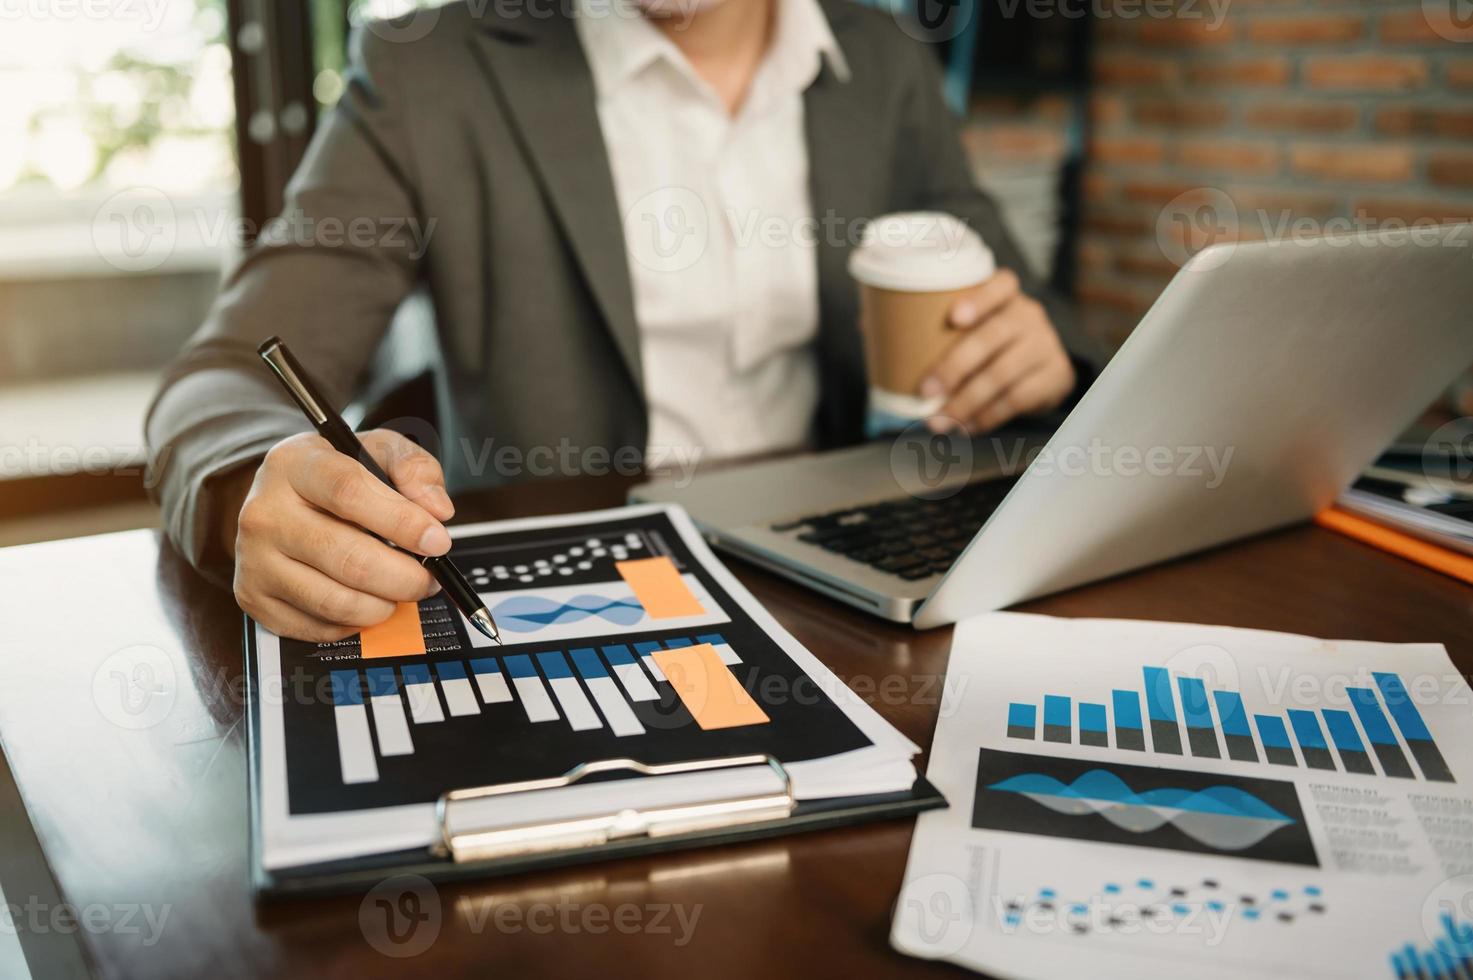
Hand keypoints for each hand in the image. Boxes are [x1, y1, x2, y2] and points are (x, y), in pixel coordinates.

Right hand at [229, 429, 455, 641]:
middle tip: (430, 578)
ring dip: (385, 605)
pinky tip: (368, 601)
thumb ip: (414, 468)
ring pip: (335, 601)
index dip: (402, 522)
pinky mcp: (255, 599)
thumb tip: (437, 510)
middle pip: (347, 558)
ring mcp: (254, 560)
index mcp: (295, 465)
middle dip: (404, 577)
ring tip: (403, 590)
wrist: (278, 501)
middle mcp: (264, 513)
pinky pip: (319, 628)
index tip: (438, 541)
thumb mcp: (377, 452)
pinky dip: (357, 623)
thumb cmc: (337, 477)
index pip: (349, 492)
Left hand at [918, 269, 1075, 433]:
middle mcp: (1029, 316)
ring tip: (940, 421)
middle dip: (955, 367)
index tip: (954, 318)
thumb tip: (875, 329)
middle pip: (993, 336)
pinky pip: (1018, 399)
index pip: (1001, 285)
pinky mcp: (1055, 376)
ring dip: (966, 402)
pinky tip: (966, 426)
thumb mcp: (974, 327)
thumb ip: (933, 324)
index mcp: (1006, 296)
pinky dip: (987, 416)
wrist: (1044, 372)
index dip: (979, 300)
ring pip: (1003, 374)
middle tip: (926, 391)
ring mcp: (1045, 345)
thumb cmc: (991, 346)